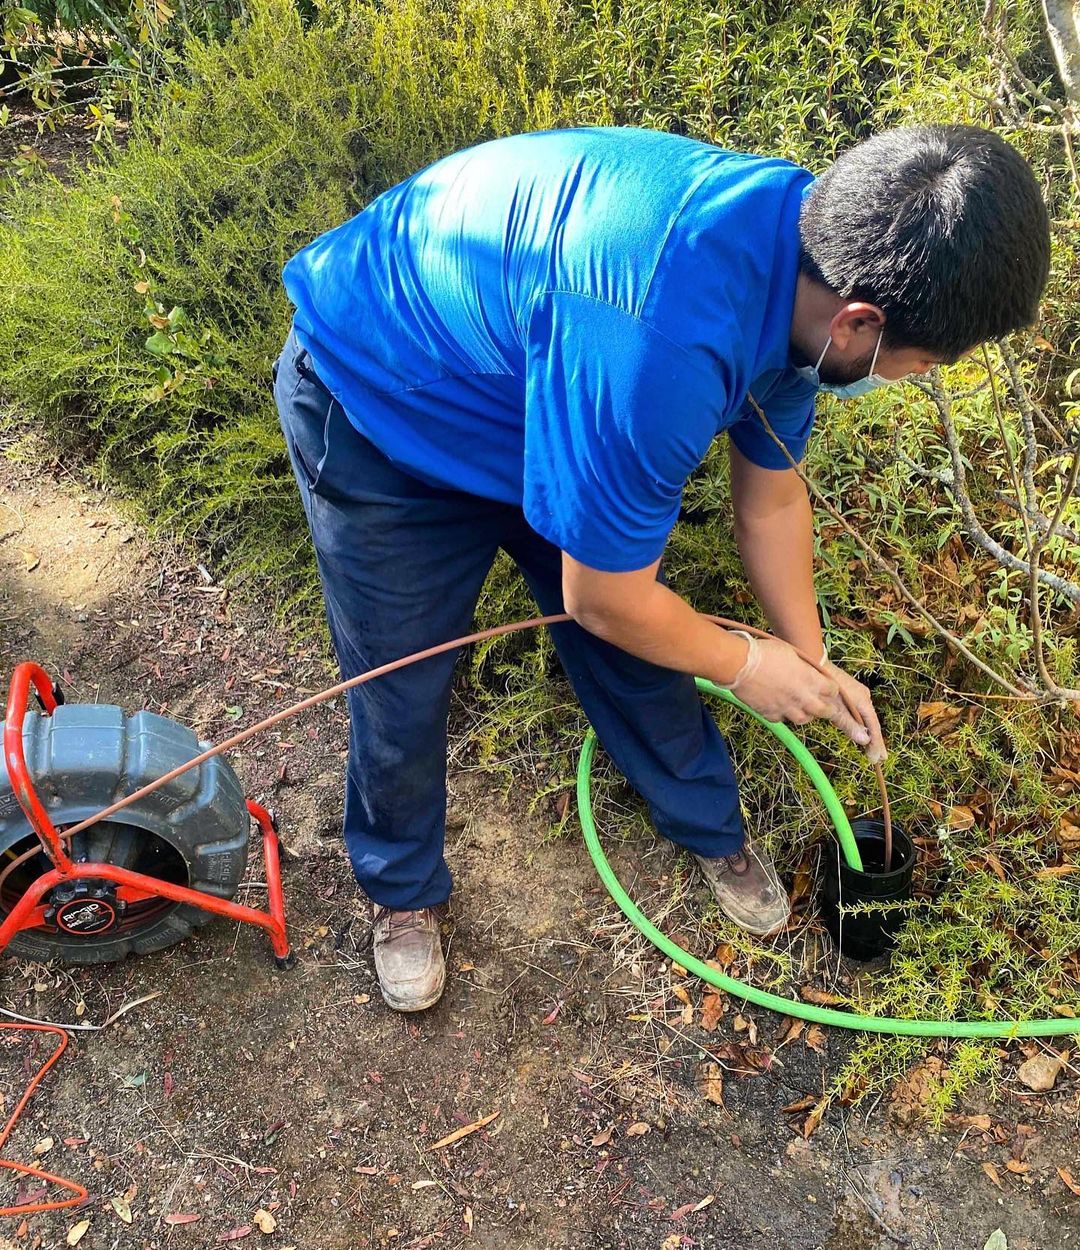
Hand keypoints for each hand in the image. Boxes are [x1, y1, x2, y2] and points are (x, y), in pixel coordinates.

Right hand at [723, 636, 843, 727]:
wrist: (741, 665)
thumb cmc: (765, 653)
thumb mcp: (792, 653)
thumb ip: (804, 666)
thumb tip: (807, 670)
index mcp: (811, 680)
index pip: (832, 690)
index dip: (831, 689)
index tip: (829, 688)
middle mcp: (802, 698)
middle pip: (824, 711)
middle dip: (827, 710)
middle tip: (827, 708)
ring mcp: (786, 708)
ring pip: (803, 719)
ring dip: (805, 714)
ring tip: (803, 709)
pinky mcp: (770, 714)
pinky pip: (781, 720)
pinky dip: (782, 715)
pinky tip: (780, 708)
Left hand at [821, 660, 886, 763]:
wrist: (814, 663)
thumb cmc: (824, 685)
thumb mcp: (835, 707)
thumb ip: (848, 723)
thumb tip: (864, 740)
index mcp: (863, 700)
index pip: (873, 726)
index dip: (875, 744)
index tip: (876, 759)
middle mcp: (863, 697)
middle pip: (871, 723)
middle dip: (874, 741)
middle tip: (877, 759)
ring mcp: (856, 695)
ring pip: (864, 718)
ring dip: (866, 734)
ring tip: (870, 750)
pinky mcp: (848, 694)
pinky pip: (856, 713)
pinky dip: (858, 724)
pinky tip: (858, 733)